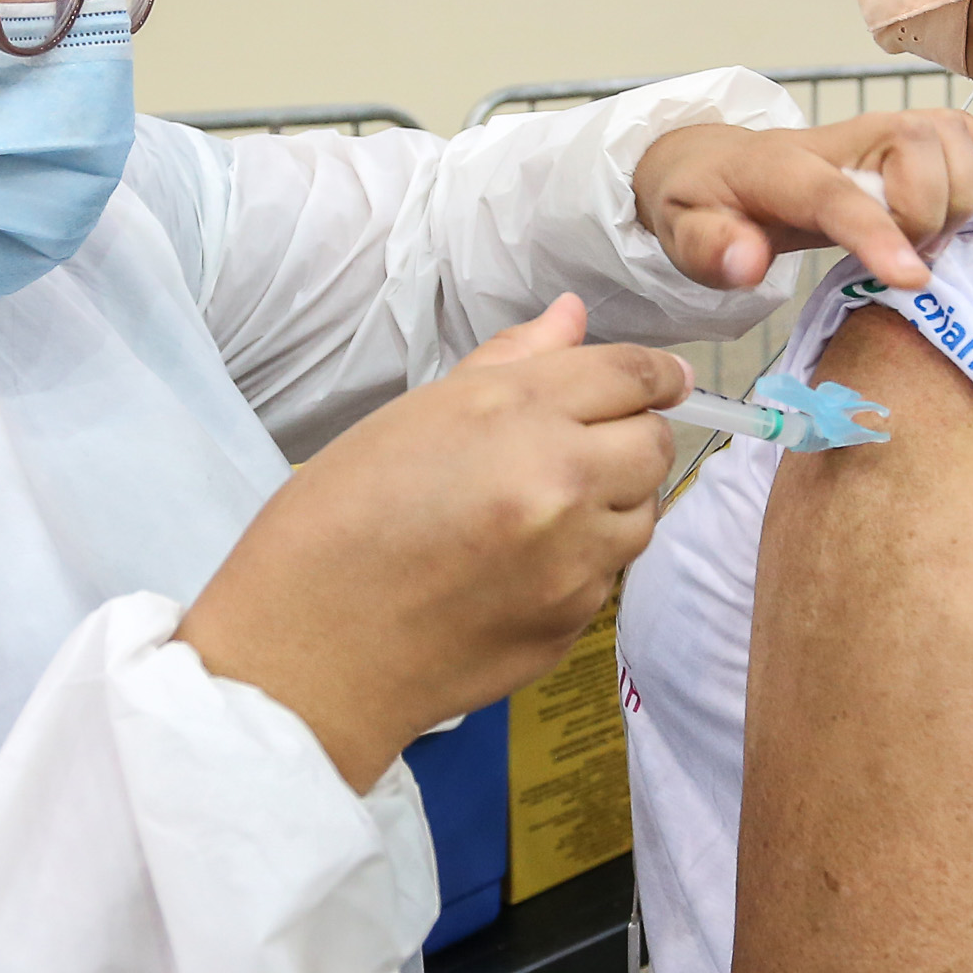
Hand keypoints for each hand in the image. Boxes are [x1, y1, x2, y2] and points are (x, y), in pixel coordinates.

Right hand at [175, 295, 686, 790]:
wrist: (307, 654)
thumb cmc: (334, 523)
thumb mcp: (411, 416)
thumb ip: (508, 363)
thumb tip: (573, 318)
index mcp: (513, 413)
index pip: (629, 375)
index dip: (657, 374)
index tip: (665, 379)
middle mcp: (559, 481)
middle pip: (655, 444)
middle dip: (633, 437)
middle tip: (589, 446)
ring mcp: (573, 562)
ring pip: (643, 515)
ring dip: (614, 504)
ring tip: (545, 510)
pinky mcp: (572, 624)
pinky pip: (608, 577)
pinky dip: (583, 564)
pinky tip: (521, 566)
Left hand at [633, 111, 972, 293]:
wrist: (710, 164)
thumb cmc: (703, 205)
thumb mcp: (682, 233)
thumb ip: (711, 248)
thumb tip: (747, 263)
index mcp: (777, 167)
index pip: (834, 191)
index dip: (877, 231)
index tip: (913, 278)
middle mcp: (833, 139)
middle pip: (909, 143)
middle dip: (928, 208)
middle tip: (911, 258)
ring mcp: (870, 132)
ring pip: (943, 131)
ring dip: (960, 192)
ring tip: (932, 241)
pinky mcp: (898, 137)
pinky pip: (962, 128)